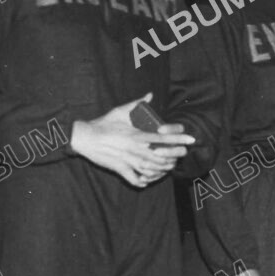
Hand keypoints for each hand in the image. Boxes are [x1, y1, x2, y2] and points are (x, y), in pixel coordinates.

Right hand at [69, 93, 194, 187]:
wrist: (83, 137)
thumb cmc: (102, 124)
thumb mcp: (119, 111)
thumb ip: (136, 104)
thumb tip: (150, 95)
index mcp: (136, 135)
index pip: (163, 137)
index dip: (179, 139)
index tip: (191, 139)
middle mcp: (135, 148)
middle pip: (162, 156)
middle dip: (175, 156)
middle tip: (183, 153)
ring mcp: (128, 160)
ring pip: (152, 169)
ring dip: (164, 169)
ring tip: (171, 166)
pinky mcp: (120, 169)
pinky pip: (135, 179)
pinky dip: (145, 181)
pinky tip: (150, 179)